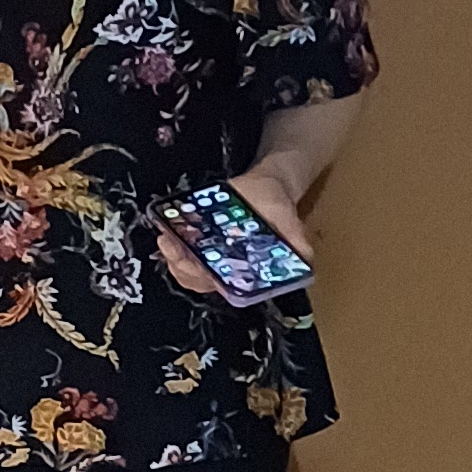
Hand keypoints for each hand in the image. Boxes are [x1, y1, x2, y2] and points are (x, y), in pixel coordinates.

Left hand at [156, 162, 310, 302]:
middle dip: (181, 265)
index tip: (195, 265)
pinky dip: (172, 244)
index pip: (222, 286)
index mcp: (246, 271)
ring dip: (172, 256)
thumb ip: (298, 242)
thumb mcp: (289, 221)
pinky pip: (182, 250)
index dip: (206, 278)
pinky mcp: (200, 241)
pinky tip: (165, 230)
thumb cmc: (277, 205)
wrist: (267, 184)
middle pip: (198, 279)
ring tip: (166, 239)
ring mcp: (211, 257)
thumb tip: (305, 261)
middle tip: (171, 246)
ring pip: (186, 269)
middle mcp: (226, 269)